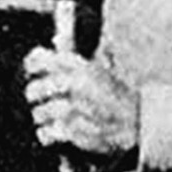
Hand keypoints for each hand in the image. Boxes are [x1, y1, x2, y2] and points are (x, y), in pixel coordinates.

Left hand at [23, 46, 139, 164]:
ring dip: (42, 117)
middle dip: (35, 95)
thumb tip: (59, 38)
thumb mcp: (104, 70)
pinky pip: (47, 132)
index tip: (31, 70)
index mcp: (82, 67)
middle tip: (38, 98)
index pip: (41, 60)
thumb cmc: (121, 99)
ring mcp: (74, 109)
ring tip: (50, 118)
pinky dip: (47, 134)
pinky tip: (54, 133)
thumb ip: (79, 56)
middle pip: (34, 89)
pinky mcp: (74, 132)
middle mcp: (76, 85)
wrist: (140, 126)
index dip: (32, 65)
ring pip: (39, 113)